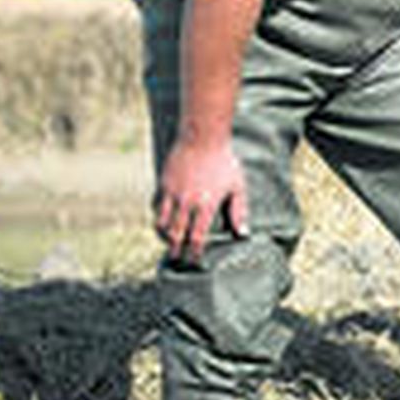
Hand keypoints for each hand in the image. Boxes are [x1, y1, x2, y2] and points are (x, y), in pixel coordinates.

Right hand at [154, 138, 248, 262]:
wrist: (202, 138)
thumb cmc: (224, 162)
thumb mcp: (237, 186)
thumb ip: (239, 211)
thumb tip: (243, 234)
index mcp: (207, 205)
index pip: (197, 237)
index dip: (195, 252)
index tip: (195, 261)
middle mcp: (188, 202)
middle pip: (177, 235)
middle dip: (176, 250)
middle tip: (176, 260)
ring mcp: (173, 194)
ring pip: (163, 222)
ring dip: (164, 236)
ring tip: (168, 243)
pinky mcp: (164, 184)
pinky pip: (157, 206)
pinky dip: (159, 216)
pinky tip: (163, 222)